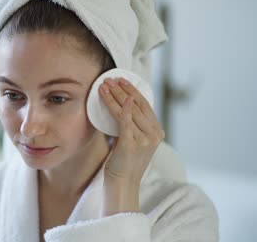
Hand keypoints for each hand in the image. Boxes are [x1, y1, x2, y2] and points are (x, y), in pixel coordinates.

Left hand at [98, 77, 164, 215]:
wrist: (122, 183)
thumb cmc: (123, 162)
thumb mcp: (131, 140)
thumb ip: (131, 125)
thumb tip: (119, 105)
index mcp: (157, 132)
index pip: (145, 105)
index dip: (133, 91)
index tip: (122, 81)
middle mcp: (154, 134)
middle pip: (137, 105)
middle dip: (123, 90)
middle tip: (111, 78)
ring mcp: (145, 140)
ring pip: (128, 110)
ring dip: (115, 95)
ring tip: (104, 85)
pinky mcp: (132, 144)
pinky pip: (124, 120)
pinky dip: (118, 107)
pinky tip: (109, 96)